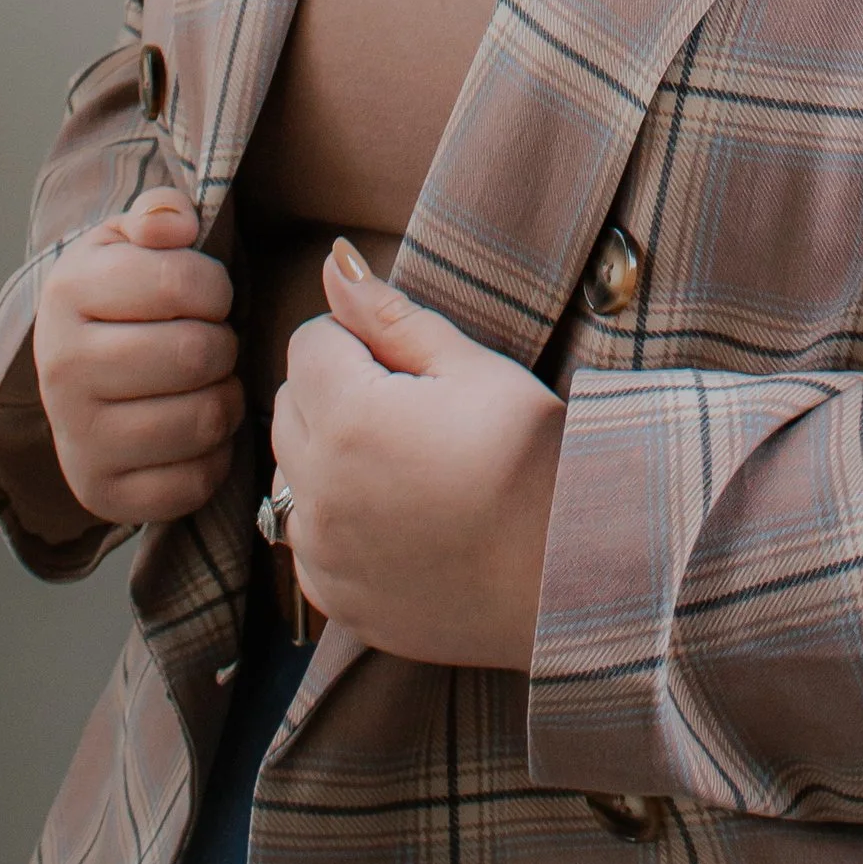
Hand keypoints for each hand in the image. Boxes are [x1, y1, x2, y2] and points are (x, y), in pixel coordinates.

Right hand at [32, 186, 243, 526]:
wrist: (78, 375)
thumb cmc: (122, 299)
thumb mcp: (131, 241)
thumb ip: (160, 213)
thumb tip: (175, 224)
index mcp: (67, 293)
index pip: (181, 282)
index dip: (214, 286)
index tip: (203, 295)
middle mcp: (61, 369)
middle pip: (196, 354)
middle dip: (222, 343)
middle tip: (208, 342)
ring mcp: (78, 439)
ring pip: (203, 419)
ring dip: (224, 397)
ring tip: (205, 383)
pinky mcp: (103, 494)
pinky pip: (195, 480)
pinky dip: (214, 456)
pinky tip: (194, 431)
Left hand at [270, 245, 564, 671]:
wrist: (571, 574)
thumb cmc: (534, 460)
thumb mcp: (474, 368)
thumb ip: (389, 316)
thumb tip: (334, 264)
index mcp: (347, 420)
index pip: (309, 342)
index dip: (360, 339)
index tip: (411, 366)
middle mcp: (317, 492)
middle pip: (291, 404)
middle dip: (336, 391)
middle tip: (413, 409)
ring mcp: (322, 555)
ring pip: (291, 471)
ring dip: (328, 455)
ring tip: (407, 465)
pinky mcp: (336, 600)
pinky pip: (306, 538)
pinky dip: (335, 519)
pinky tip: (398, 518)